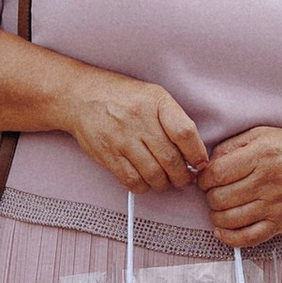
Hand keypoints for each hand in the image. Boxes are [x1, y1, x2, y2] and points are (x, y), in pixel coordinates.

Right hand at [65, 69, 209, 194]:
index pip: (185, 133)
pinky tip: (146, 182)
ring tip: (165, 181)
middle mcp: (140, 119)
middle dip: (183, 176)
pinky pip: (132, 180)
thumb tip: (194, 152)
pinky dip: (143, 187)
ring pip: (153, 174)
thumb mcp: (153, 95)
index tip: (200, 163)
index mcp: (156, 102)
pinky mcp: (108, 154)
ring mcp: (122, 138)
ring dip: (164, 184)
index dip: (197, 154)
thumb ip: (173, 119)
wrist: (80, 95)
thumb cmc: (122, 96)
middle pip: (171, 159)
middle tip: (184, 179)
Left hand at [199, 127, 281, 249]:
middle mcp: (270, 180)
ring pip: (230, 219)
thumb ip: (232, 145)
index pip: (217, 173)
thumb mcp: (263, 134)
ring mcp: (276, 204)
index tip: (205, 179)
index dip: (204, 179)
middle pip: (220, 198)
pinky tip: (223, 230)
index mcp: (263, 154)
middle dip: (210, 197)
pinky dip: (229, 238)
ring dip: (217, 216)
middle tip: (214, 193)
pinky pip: (248, 238)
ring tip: (220, 208)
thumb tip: (206, 165)